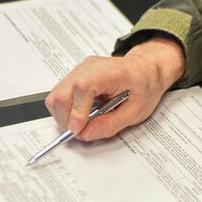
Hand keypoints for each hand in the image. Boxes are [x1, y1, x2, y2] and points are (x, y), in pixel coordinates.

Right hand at [44, 36, 184, 140]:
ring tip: (80, 125)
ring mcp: (80, 70)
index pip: (83, 87)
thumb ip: (111, 124)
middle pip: (62, 92)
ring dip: (63, 115)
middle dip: (65, 119)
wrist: (144, 70)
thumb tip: (87, 133)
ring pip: (56, 94)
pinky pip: (60, 94)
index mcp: (110, 72)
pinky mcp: (75, 76)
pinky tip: (79, 116)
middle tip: (79, 133)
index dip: (77, 111)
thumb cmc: (144, 85)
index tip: (77, 130)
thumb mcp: (136, 111)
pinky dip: (65, 110)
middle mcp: (90, 67)